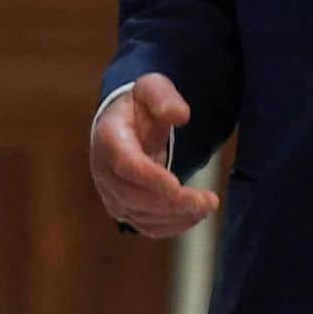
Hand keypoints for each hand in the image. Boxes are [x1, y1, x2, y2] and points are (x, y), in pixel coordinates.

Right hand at [90, 73, 218, 237]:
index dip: (150, 177)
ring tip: (208, 205)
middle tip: (209, 200)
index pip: (125, 164)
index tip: (178, 185)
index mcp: (108, 137)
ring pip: (140, 216)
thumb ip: (163, 96)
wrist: (126, 123)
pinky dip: (171, 226)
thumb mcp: (151, 87)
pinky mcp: (122, 208)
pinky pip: (145, 225)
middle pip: (133, 196)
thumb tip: (180, 115)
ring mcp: (110, 192)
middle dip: (172, 202)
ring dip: (176, 216)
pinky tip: (195, 216)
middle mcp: (103, 170)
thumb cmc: (140, 105)